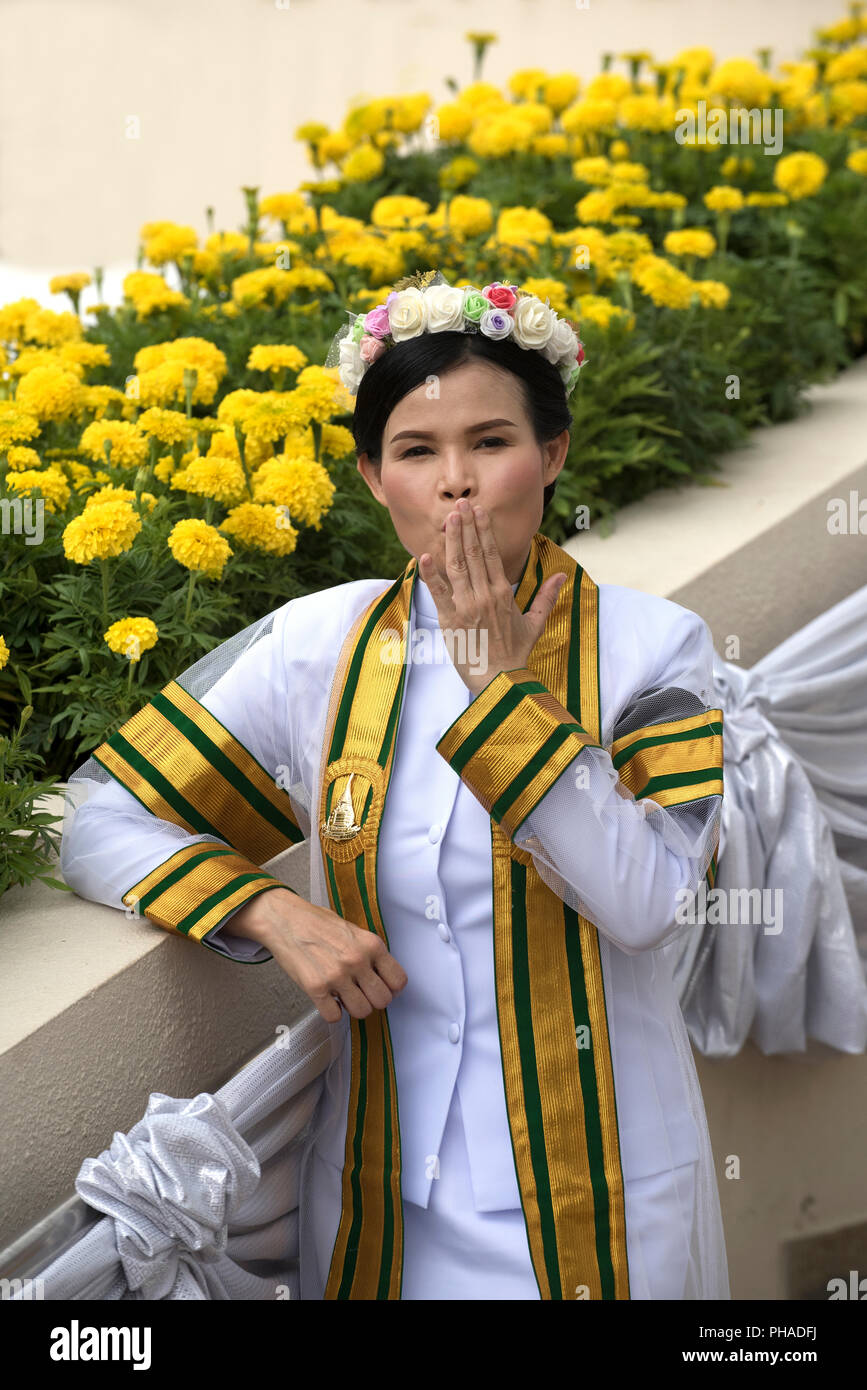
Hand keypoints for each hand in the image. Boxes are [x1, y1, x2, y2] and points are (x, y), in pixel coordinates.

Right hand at [229, 888, 407, 1023]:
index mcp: (371, 945)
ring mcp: (336, 976)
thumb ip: (370, 953)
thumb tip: (383, 976)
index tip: (382, 987)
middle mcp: (357, 961)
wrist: (285, 920)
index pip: (398, 981)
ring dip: (353, 1008)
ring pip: (362, 1011)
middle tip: (361, 993)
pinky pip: (334, 1016)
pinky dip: (332, 1012)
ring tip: (344, 997)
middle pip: (382, 1000)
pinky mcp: (316, 988)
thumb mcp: (354, 931)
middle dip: (373, 1000)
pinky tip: (328, 999)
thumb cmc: (317, 923)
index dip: (391, 988)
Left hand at [419, 500, 567, 696]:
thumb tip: (562, 577)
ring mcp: (467, 607)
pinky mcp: (451, 620)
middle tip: (460, 504)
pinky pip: (439, 593)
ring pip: (457, 567)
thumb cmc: (515, 654)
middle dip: (466, 527)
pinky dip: (431, 575)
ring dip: (451, 541)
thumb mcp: (534, 624)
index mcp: (503, 593)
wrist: (500, 680)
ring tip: (448, 519)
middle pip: (473, 554)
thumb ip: (546, 597)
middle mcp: (485, 595)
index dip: (483, 530)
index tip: (478, 511)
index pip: (492, 554)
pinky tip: (424, 556)